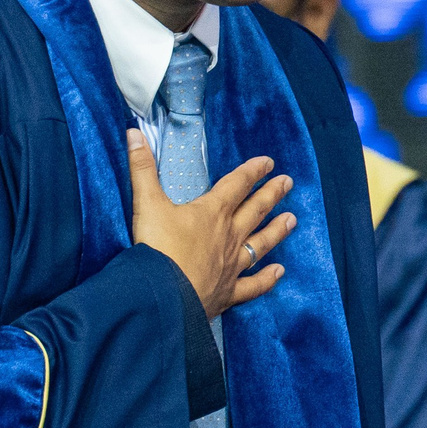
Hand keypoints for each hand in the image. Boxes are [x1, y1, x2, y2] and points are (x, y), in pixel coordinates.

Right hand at [127, 130, 294, 316]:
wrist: (162, 294)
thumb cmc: (156, 248)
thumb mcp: (147, 203)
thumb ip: (141, 168)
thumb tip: (133, 133)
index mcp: (211, 212)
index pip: (236, 185)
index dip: (252, 171)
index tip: (269, 162)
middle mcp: (228, 236)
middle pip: (254, 210)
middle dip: (271, 194)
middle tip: (288, 183)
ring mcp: (231, 265)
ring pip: (259, 244)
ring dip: (276, 231)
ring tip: (292, 220)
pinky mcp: (227, 291)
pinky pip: (253, 285)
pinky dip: (267, 279)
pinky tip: (279, 272)